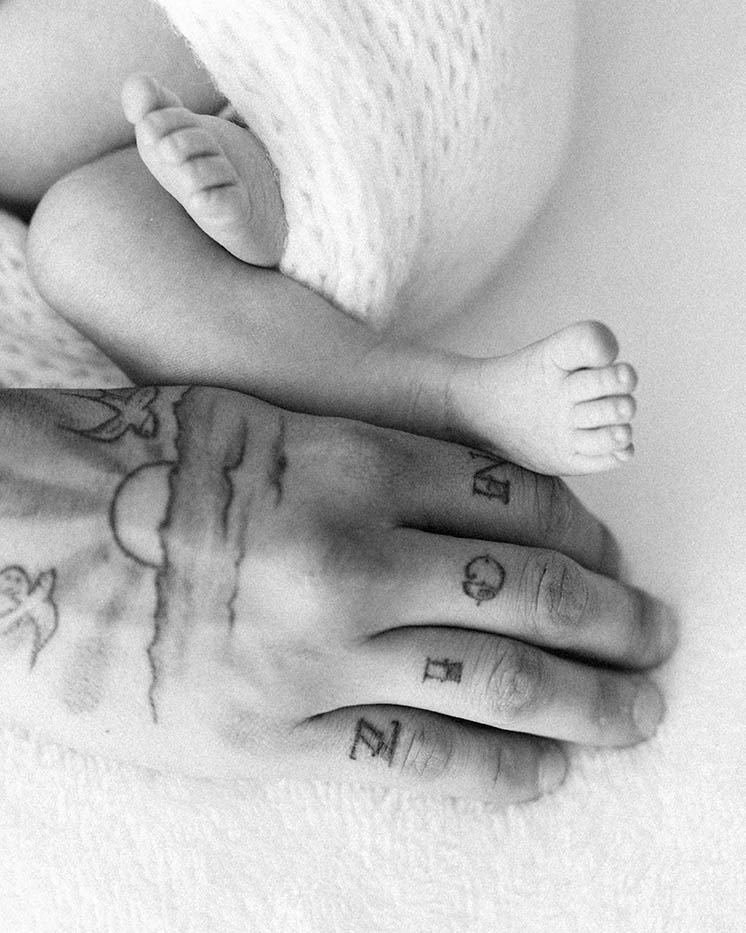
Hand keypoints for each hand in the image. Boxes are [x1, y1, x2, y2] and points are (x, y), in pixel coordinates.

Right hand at [106, 387, 674, 803]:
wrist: (15, 532)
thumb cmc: (136, 462)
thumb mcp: (267, 425)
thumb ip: (368, 464)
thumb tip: (466, 511)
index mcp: (351, 463)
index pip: (516, 504)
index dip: (583, 536)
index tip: (605, 558)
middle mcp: (353, 556)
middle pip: (534, 593)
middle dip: (616, 620)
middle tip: (659, 635)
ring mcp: (319, 652)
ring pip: (498, 681)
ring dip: (590, 700)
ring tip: (638, 710)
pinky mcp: (274, 733)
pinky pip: (415, 759)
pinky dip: (497, 770)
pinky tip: (547, 772)